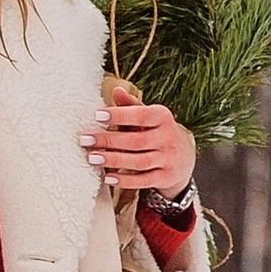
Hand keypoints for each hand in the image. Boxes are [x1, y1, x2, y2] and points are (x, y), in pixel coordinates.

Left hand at [84, 79, 195, 200]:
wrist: (184, 158)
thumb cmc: (158, 132)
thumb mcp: (149, 116)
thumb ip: (131, 106)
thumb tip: (116, 91)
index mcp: (163, 117)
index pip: (141, 115)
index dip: (119, 115)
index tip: (97, 115)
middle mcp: (168, 138)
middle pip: (136, 140)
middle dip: (109, 140)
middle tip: (86, 140)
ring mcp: (168, 159)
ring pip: (138, 162)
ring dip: (113, 160)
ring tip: (92, 157)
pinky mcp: (165, 178)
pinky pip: (143, 181)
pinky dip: (125, 180)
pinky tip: (108, 177)